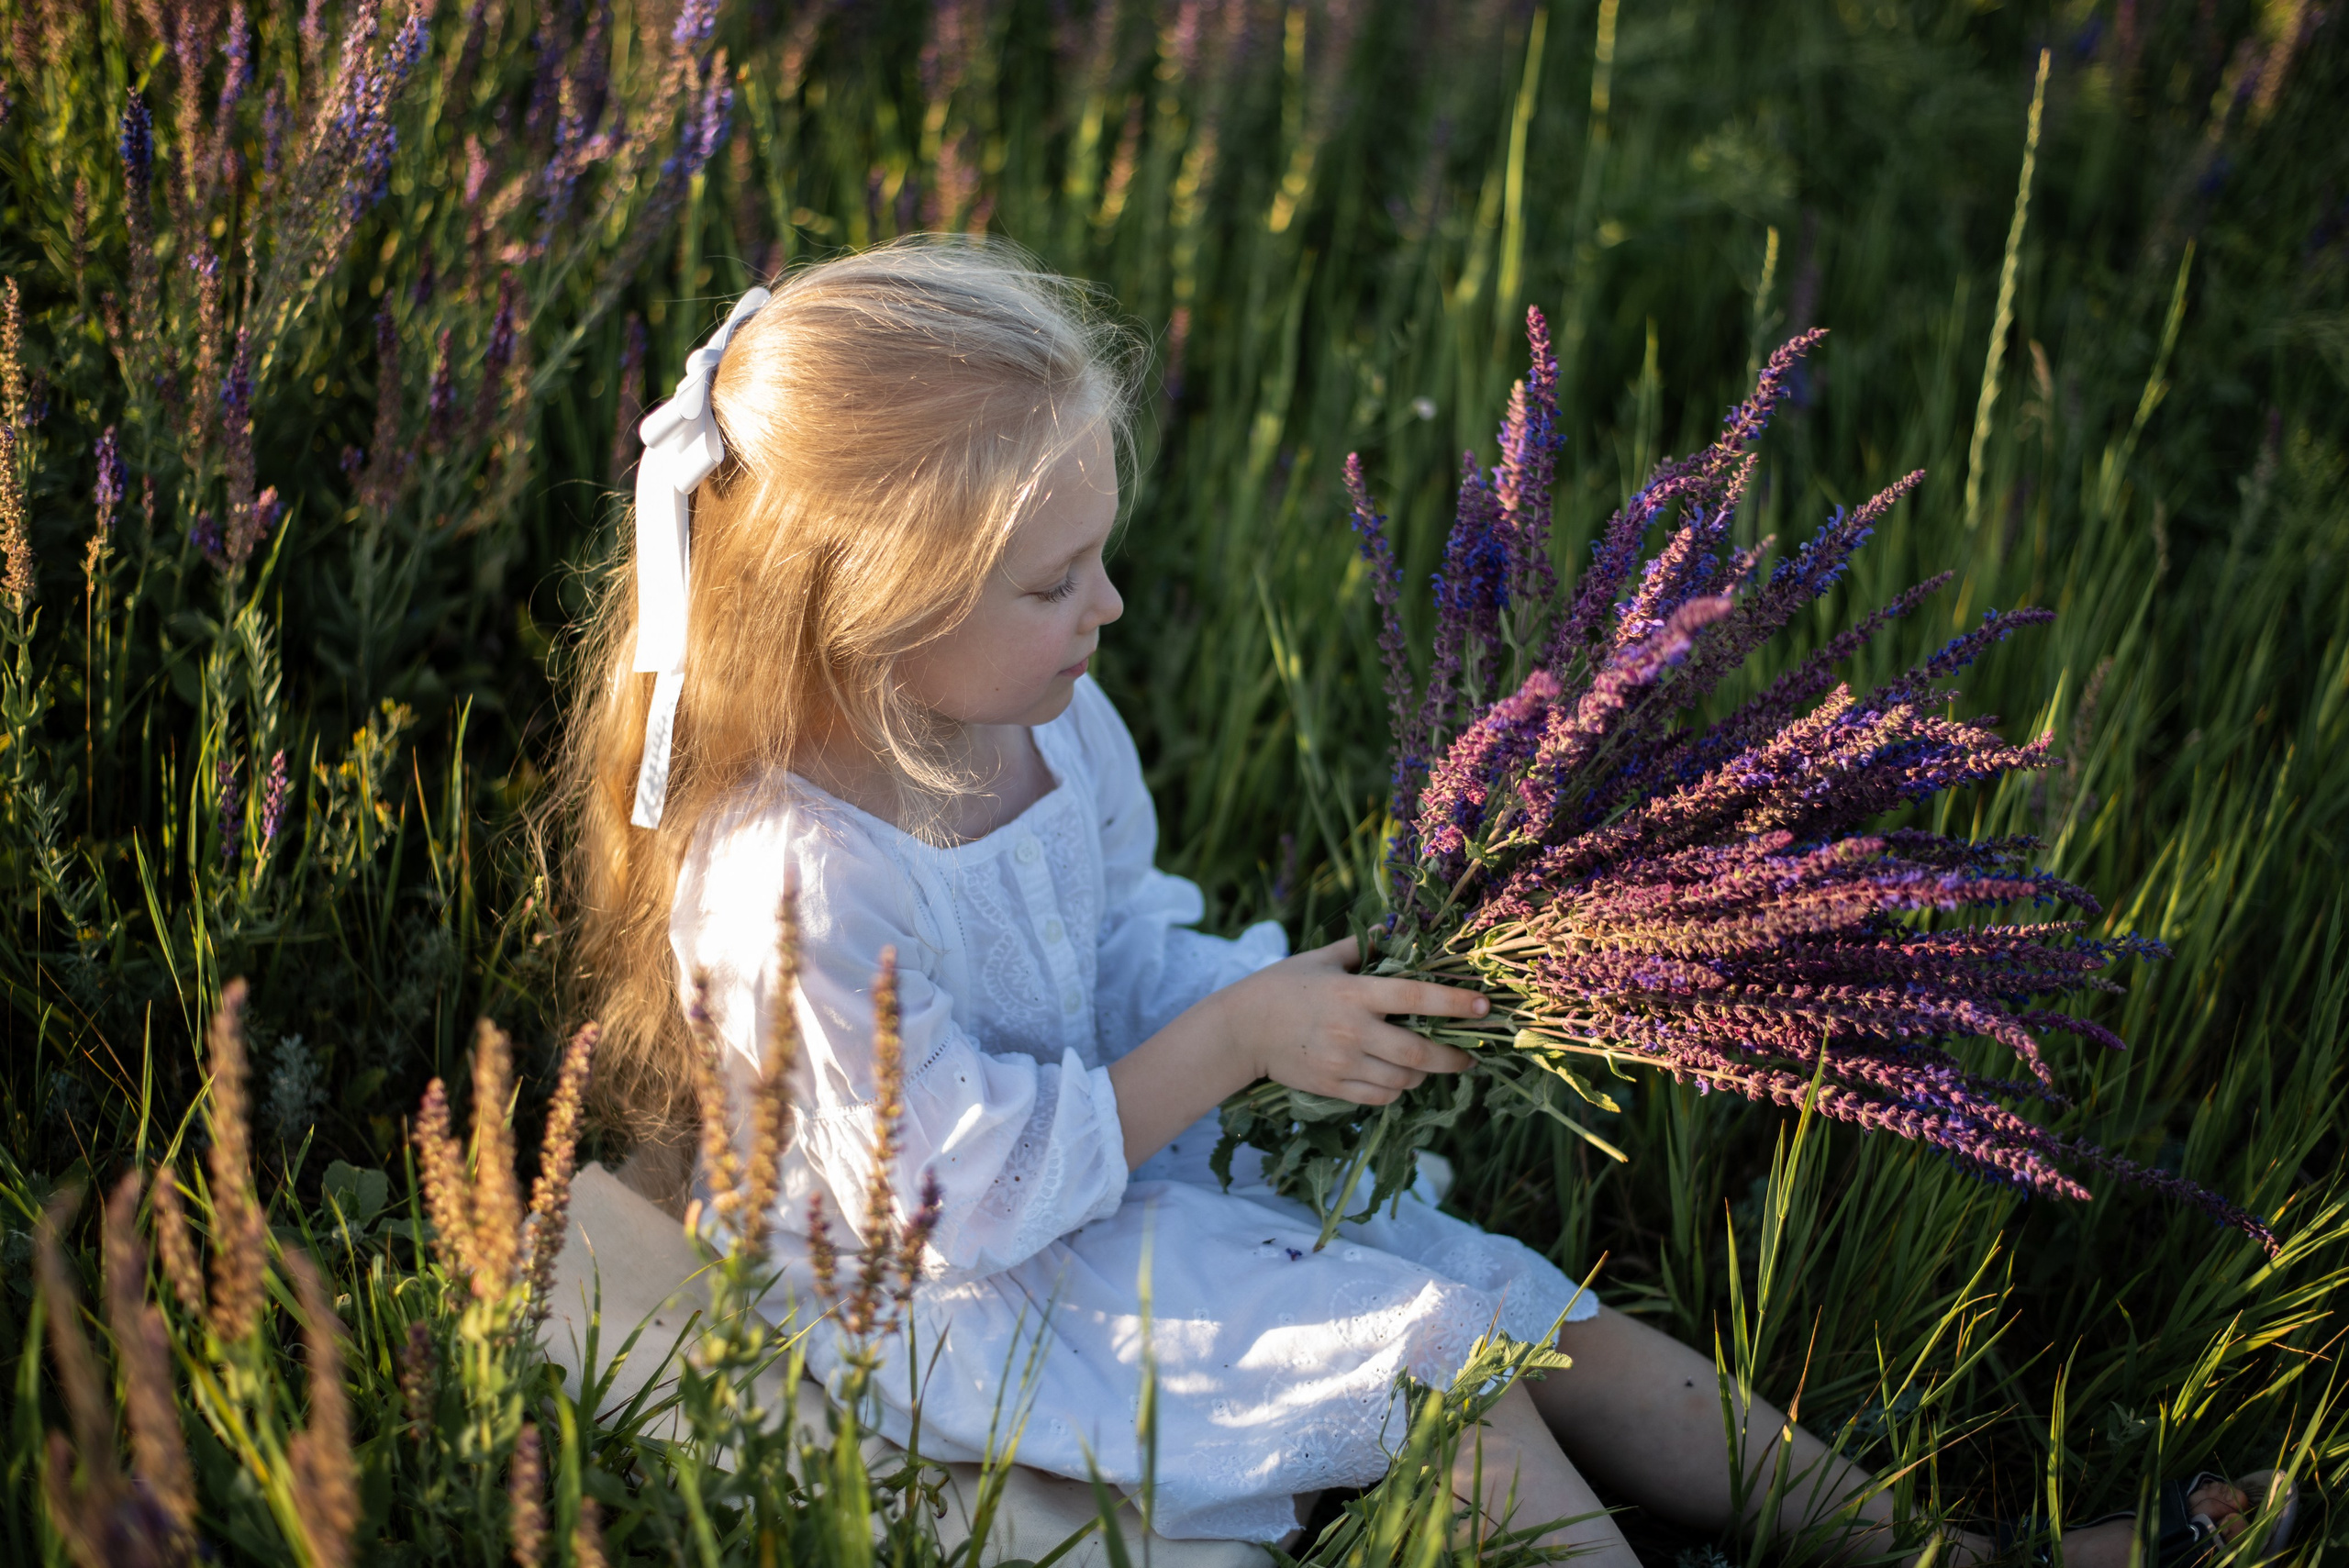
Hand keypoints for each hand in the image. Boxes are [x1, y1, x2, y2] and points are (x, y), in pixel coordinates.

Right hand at [1222, 936, 1482, 1104]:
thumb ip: (1361, 948)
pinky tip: (1398, 1078)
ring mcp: (1342, 1064)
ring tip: (1429, 1064)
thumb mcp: (1320, 958)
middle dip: (1453, 1057)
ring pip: (1403, 1080)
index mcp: (1354, 993)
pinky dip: (1397, 1090)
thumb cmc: (1281, 986)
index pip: (1416, 998)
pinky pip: (1380, 1097)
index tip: (1485, 1008)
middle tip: (1470, 1056)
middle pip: (1419, 1053)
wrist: (1240, 1030)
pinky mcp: (1333, 1088)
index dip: (1456, 1003)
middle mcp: (1352, 1031)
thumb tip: (1396, 935)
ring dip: (1423, 1074)